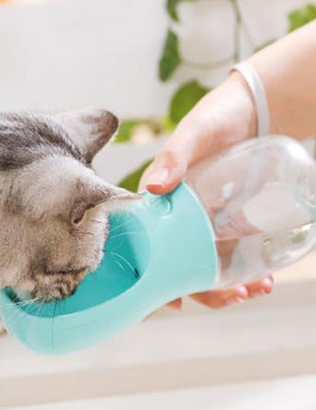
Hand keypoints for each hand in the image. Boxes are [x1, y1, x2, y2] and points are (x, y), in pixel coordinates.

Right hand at [139, 72, 272, 308]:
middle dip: (201, 289)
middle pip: (178, 264)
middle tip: (232, 296)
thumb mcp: (193, 133)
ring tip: (253, 290)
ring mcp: (203, 222)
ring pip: (204, 265)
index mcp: (157, 202)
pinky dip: (243, 270)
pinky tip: (262, 278)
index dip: (153, 277)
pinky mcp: (227, 221)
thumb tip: (154, 187)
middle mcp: (176, 218)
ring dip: (225, 285)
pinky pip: (229, 252)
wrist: (255, 108)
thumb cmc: (217, 116)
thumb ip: (174, 156)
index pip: (146, 245)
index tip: (171, 301)